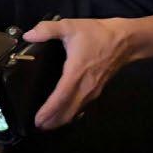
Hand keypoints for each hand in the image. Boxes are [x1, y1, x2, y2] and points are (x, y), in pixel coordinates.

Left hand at [22, 17, 136, 129]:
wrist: (124, 40)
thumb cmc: (96, 34)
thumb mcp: (70, 26)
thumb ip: (47, 29)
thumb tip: (28, 35)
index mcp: (76, 72)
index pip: (61, 97)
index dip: (49, 110)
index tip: (38, 119)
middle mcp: (85, 86)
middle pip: (68, 111)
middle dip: (53, 121)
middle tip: (38, 126)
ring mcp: (93, 90)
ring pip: (76, 111)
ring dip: (62, 119)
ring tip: (48, 123)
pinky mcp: (98, 90)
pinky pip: (82, 106)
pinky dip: (72, 114)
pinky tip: (66, 115)